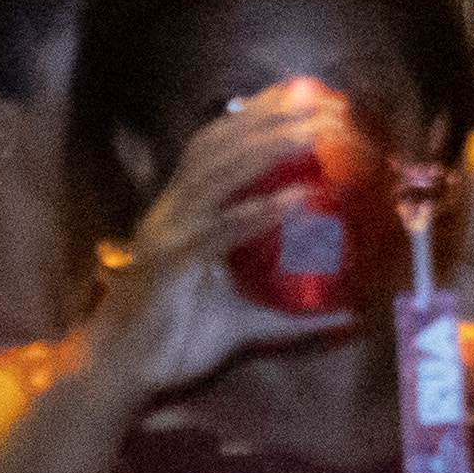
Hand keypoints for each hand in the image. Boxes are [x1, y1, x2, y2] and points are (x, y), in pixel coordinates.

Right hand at [80, 96, 370, 403]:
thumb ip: (297, 314)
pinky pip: (217, 231)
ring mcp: (166, 236)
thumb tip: (351, 316)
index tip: (309, 93)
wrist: (123, 379)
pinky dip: (258, 211)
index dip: (258, 114)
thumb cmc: (179, 342)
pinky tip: (300, 198)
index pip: (216, 145)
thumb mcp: (250, 321)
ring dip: (268, 149)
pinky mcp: (166, 266)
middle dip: (272, 119)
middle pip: (218, 146)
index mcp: (183, 212)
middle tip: (329, 106)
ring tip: (318, 134)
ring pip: (215, 175)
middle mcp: (171, 213)